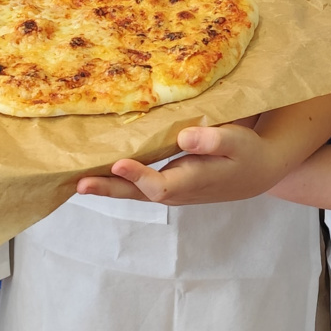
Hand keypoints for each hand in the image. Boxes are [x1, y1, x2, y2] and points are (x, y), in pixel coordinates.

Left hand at [77, 120, 281, 207]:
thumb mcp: (237, 142)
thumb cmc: (246, 154)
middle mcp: (176, 191)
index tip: (119, 164)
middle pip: (137, 194)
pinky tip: (98, 170)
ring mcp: (169, 190)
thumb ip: (214, 139)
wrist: (254, 172)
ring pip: (133, 192)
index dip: (139, 177)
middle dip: (108, 189)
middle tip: (80, 184)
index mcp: (193, 181)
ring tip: (76, 179)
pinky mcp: (166, 183)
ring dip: (106, 186)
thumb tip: (185, 136)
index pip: (160, 185)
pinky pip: (137, 185)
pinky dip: (117, 179)